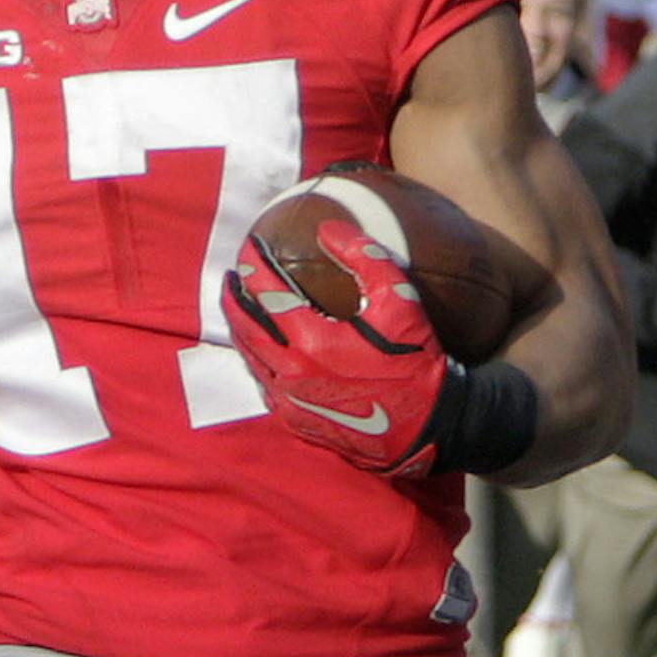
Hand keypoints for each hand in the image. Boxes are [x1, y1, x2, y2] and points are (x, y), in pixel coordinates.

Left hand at [223, 218, 448, 476]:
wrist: (425, 427)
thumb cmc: (414, 361)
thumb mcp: (399, 300)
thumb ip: (364, 257)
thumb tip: (328, 228)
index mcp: (311, 341)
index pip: (266, 292)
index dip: (253, 264)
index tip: (248, 244)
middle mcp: (290, 373)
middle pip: (245, 326)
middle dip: (234, 296)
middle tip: (232, 274)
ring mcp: (288, 400)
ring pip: (249, 356)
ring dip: (241, 327)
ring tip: (240, 305)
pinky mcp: (294, 420)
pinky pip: (263, 383)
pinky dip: (257, 359)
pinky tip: (262, 347)